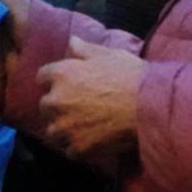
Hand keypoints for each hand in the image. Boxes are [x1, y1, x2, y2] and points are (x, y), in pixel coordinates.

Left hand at [35, 37, 144, 169]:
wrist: (150, 107)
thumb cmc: (131, 76)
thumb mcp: (109, 55)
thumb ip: (85, 49)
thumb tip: (71, 41)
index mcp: (62, 74)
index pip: (42, 77)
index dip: (53, 80)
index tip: (64, 84)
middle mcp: (57, 100)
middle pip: (45, 105)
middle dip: (56, 106)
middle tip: (75, 107)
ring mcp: (66, 126)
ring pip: (53, 131)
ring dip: (63, 129)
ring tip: (79, 128)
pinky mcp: (79, 147)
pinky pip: (69, 151)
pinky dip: (77, 148)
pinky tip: (90, 142)